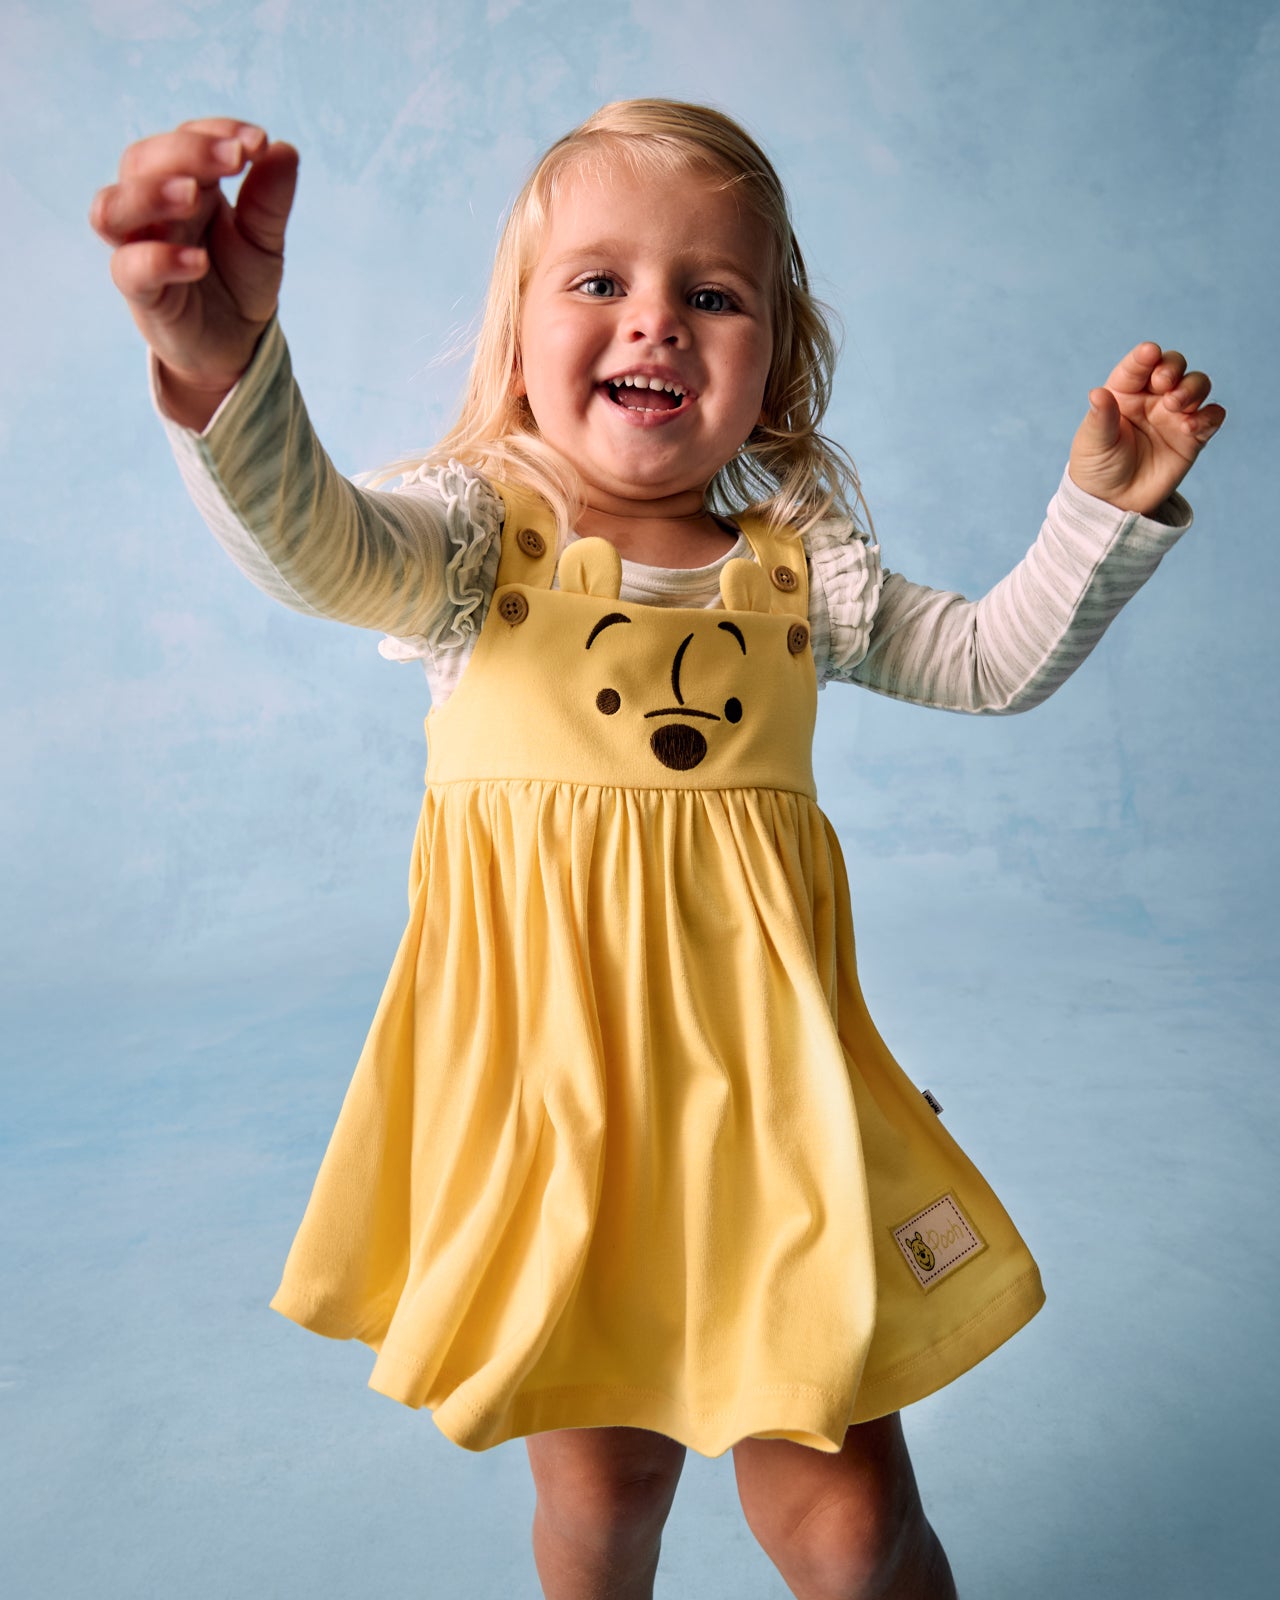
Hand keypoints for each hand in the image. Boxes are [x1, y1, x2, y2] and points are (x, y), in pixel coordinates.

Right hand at [90, 118, 298, 428]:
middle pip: (140, 160)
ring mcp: (140, 248)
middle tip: (234, 159)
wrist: (236, 345)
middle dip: (186, 151)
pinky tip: (199, 261)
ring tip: (195, 195)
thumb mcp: (265, 241)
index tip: (258, 142)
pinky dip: (160, 259)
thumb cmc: (241, 284)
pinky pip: (130, 268)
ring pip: (113, 208)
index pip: (185, 138)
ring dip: (151, 193)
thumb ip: (270, 200)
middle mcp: (154, 209)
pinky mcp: (140, 293)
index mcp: (186, 184)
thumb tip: (285, 150)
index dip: (215, 131)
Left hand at [1067, 343, 1224, 515]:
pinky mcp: (1193, 436)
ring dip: (1192, 389)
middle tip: (1164, 385)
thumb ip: (1100, 418)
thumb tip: (1097, 393)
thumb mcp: (1093, 443)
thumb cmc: (1098, 467)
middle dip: (1173, 367)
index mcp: (1125, 391)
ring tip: (1175, 407)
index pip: (1139, 364)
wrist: (1115, 503)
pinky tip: (1190, 427)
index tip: (1150, 353)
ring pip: (1197, 385)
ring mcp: (1175, 415)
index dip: (1146, 356)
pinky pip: (1212, 416)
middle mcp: (1153, 397)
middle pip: (1174, 366)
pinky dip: (1208, 416)